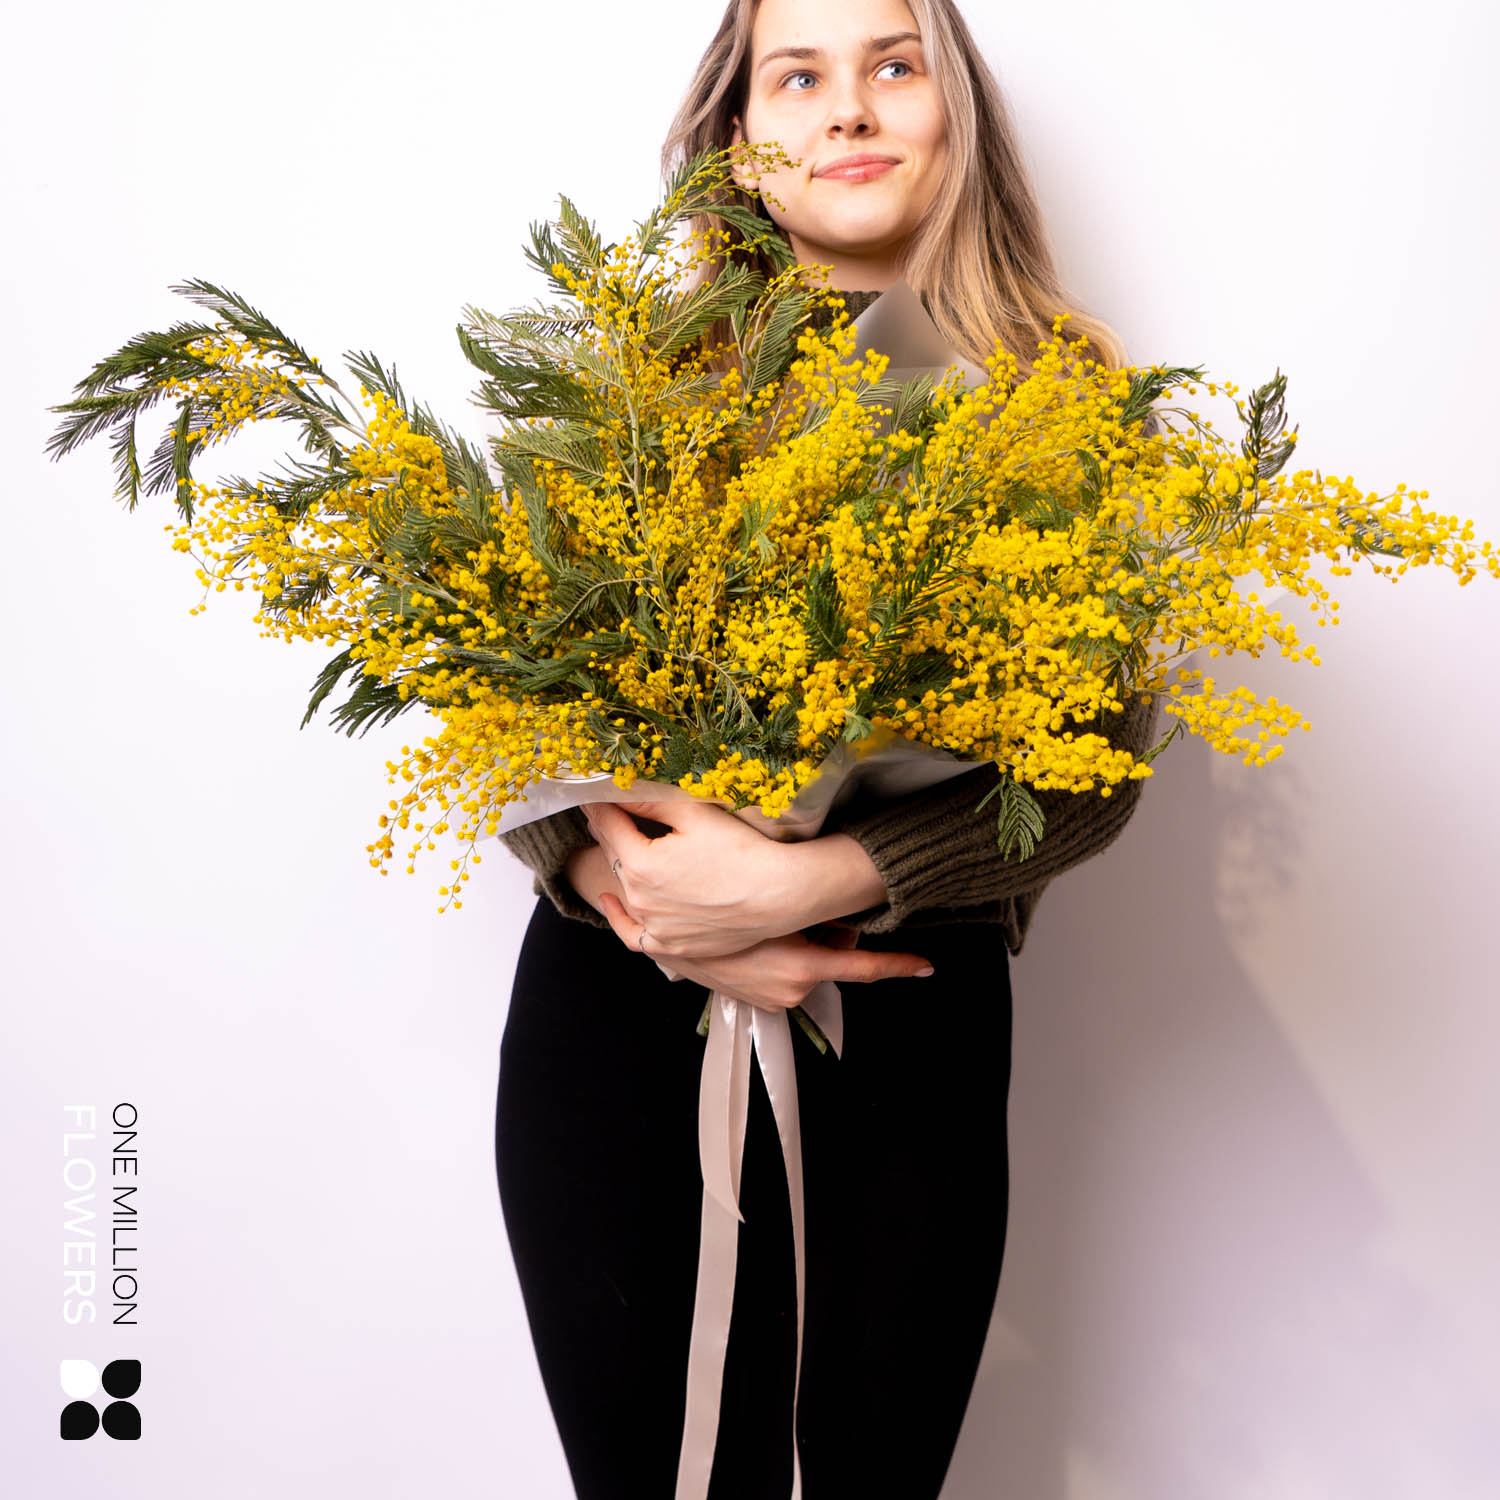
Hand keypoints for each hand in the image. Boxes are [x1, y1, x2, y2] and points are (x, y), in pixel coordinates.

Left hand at [581, 796, 798, 959]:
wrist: (778, 896)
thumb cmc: (742, 851)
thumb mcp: (694, 814)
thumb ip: (649, 801)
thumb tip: (617, 790)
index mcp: (640, 863)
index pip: (608, 824)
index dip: (600, 804)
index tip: (593, 792)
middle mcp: (640, 899)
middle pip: (613, 856)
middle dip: (608, 830)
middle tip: (606, 811)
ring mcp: (655, 926)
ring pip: (622, 890)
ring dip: (617, 866)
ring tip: (617, 845)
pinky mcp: (672, 945)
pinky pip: (633, 935)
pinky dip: (620, 918)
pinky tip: (611, 902)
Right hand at [595, 891, 934, 1012]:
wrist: (668, 940)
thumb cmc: (716, 917)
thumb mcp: (765, 901)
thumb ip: (809, 897)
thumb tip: (839, 892)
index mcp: (800, 967)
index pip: (864, 970)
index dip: (898, 966)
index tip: (928, 965)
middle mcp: (794, 990)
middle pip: (834, 952)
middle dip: (828, 929)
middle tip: (803, 906)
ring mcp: (778, 998)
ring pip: (812, 958)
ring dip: (804, 937)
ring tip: (774, 917)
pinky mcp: (762, 1000)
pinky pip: (791, 969)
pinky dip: (786, 951)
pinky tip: (763, 936)